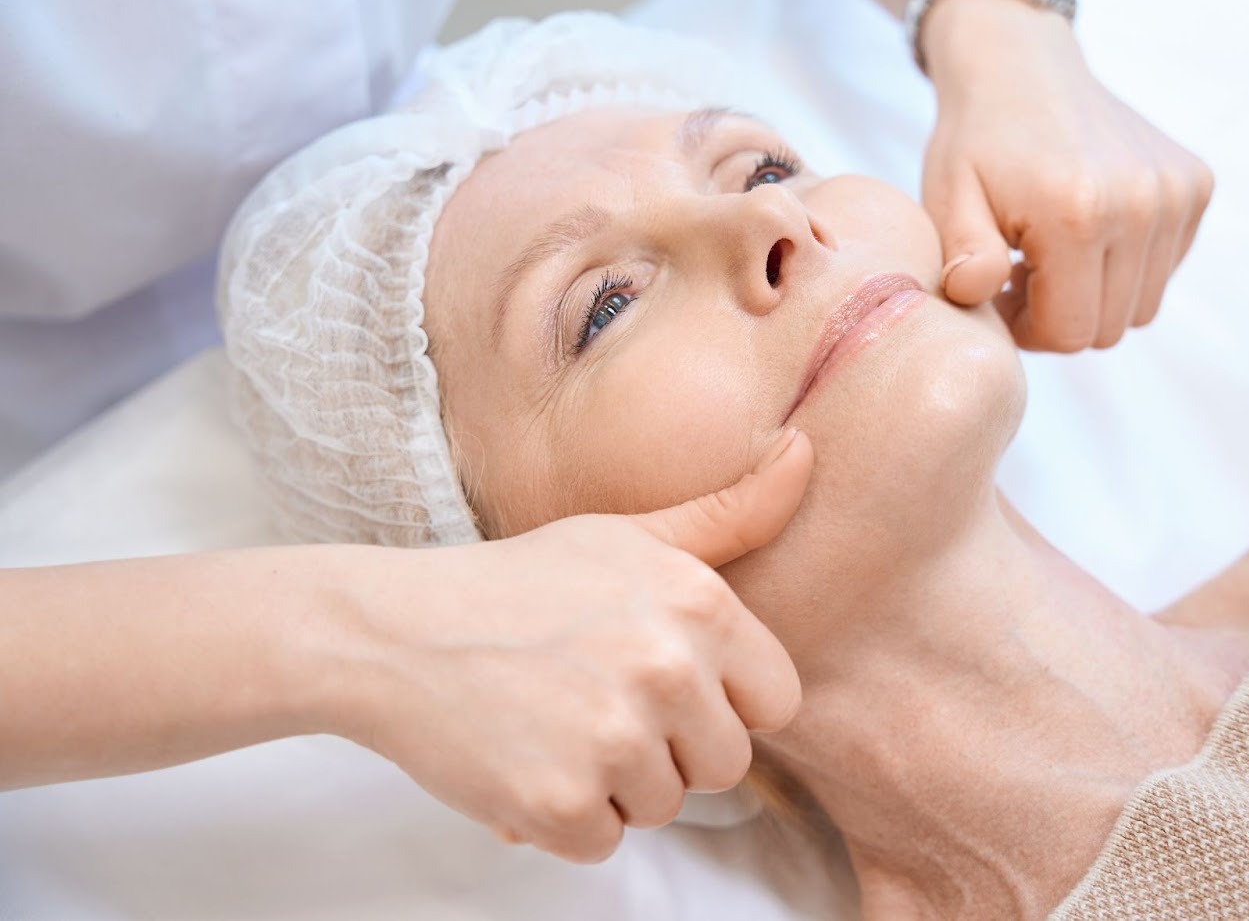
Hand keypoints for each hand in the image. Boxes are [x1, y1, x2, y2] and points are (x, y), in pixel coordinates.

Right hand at [322, 429, 813, 862]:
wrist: (394, 630)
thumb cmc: (520, 583)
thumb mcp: (630, 536)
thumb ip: (730, 516)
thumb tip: (806, 454)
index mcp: (698, 602)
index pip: (776, 700)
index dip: (724, 700)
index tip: (667, 682)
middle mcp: (668, 667)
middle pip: (725, 764)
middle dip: (671, 748)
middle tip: (598, 702)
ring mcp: (615, 737)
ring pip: (665, 805)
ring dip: (616, 784)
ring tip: (556, 722)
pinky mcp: (561, 800)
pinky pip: (603, 842)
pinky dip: (564, 818)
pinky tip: (527, 758)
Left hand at [920, 0, 1214, 350]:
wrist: (1021, 65)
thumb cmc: (977, 139)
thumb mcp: (948, 198)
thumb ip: (963, 256)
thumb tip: (975, 295)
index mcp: (1079, 214)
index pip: (1070, 333)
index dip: (1028, 330)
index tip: (1001, 295)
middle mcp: (1141, 204)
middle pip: (1110, 327)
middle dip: (1061, 316)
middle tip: (1021, 275)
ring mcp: (1177, 192)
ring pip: (1142, 305)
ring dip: (1095, 295)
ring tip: (1050, 254)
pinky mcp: (1196, 183)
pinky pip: (1164, 267)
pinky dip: (1127, 266)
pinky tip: (1085, 231)